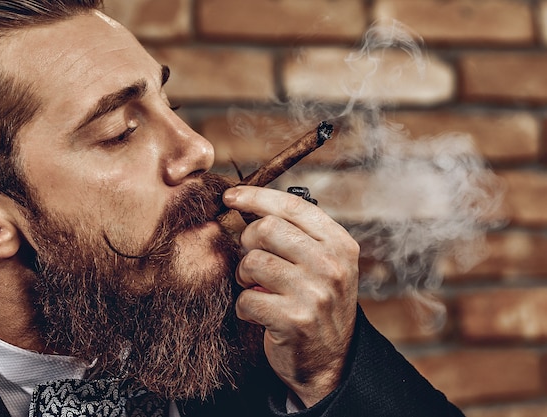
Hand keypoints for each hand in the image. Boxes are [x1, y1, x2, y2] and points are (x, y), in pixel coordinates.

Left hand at [222, 185, 359, 406]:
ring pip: (252, 262)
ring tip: (257, 287)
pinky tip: (259, 314)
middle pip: (266, 229)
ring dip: (244, 276)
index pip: (292, 207)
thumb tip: (248, 204)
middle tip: (251, 259)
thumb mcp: (323, 264)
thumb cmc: (316, 303)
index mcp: (340, 244)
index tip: (231, 196)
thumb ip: (298, 235)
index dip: (256, 197)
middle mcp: (332, 265)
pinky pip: (247, 299)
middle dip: (247, 241)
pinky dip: (245, 307)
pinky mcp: (295, 320)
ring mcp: (315, 293)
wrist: (330, 362)